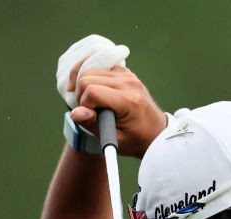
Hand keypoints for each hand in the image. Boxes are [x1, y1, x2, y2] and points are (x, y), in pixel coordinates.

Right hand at [56, 35, 165, 156]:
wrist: (156, 132)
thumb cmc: (136, 139)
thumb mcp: (115, 139)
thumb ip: (93, 124)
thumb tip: (74, 113)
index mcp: (129, 101)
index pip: (92, 91)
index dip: (84, 104)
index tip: (91, 117)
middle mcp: (129, 83)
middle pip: (87, 77)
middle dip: (81, 94)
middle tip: (89, 110)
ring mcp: (128, 75)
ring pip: (90, 69)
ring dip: (84, 85)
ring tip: (91, 102)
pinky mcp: (124, 71)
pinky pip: (98, 67)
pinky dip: (91, 77)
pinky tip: (92, 90)